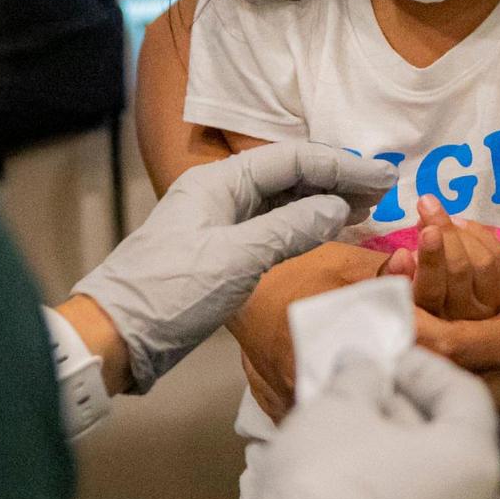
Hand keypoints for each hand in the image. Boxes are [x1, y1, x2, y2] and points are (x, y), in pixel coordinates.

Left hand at [71, 142, 392, 391]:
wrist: (115, 339)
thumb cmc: (170, 293)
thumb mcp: (236, 259)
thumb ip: (290, 229)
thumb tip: (337, 208)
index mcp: (218, 182)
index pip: (292, 159)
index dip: (341, 166)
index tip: (383, 178)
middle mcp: (220, 194)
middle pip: (289, 174)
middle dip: (337, 179)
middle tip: (384, 191)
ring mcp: (220, 223)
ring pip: (283, 200)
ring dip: (324, 201)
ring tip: (366, 208)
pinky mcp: (221, 252)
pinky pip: (273, 226)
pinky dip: (305, 225)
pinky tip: (329, 230)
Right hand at [247, 347, 499, 498]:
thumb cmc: (331, 478)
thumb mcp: (339, 407)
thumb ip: (360, 378)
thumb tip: (365, 367)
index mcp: (475, 463)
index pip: (465, 395)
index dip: (425, 367)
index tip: (384, 357)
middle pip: (447, 446)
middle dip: (402, 412)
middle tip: (358, 392)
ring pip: (426, 491)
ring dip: (390, 457)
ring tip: (342, 435)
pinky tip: (341, 488)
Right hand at [385, 198, 499, 319]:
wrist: (446, 297)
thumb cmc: (410, 287)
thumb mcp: (395, 284)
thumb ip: (394, 273)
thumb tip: (403, 255)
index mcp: (430, 317)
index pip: (430, 291)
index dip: (430, 259)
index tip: (427, 230)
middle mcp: (462, 315)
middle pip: (459, 270)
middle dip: (445, 233)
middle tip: (427, 204)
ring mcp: (487, 303)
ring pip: (482, 260)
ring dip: (459, 231)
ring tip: (438, 215)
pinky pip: (497, 254)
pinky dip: (478, 232)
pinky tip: (459, 223)